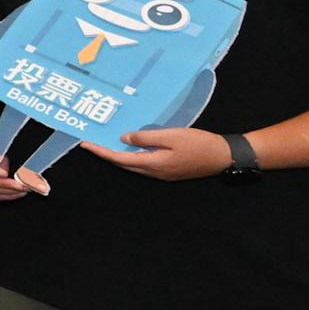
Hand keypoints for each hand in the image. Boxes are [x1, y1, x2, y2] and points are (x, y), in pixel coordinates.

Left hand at [84, 125, 226, 181]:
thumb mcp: (171, 135)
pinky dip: (133, 156)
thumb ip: (146, 137)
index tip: (85, 144)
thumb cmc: (198, 144)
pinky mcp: (169, 172)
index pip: (119, 159)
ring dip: (119, 156)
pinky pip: (144, 164)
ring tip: (106, 143)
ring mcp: (162, 174)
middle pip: (124, 164)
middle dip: (106, 154)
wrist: (223, 157)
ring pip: (133, 165)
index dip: (101, 151)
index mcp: (153, 164)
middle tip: (91, 142)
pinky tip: (130, 147)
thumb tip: (124, 139)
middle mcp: (154, 172)